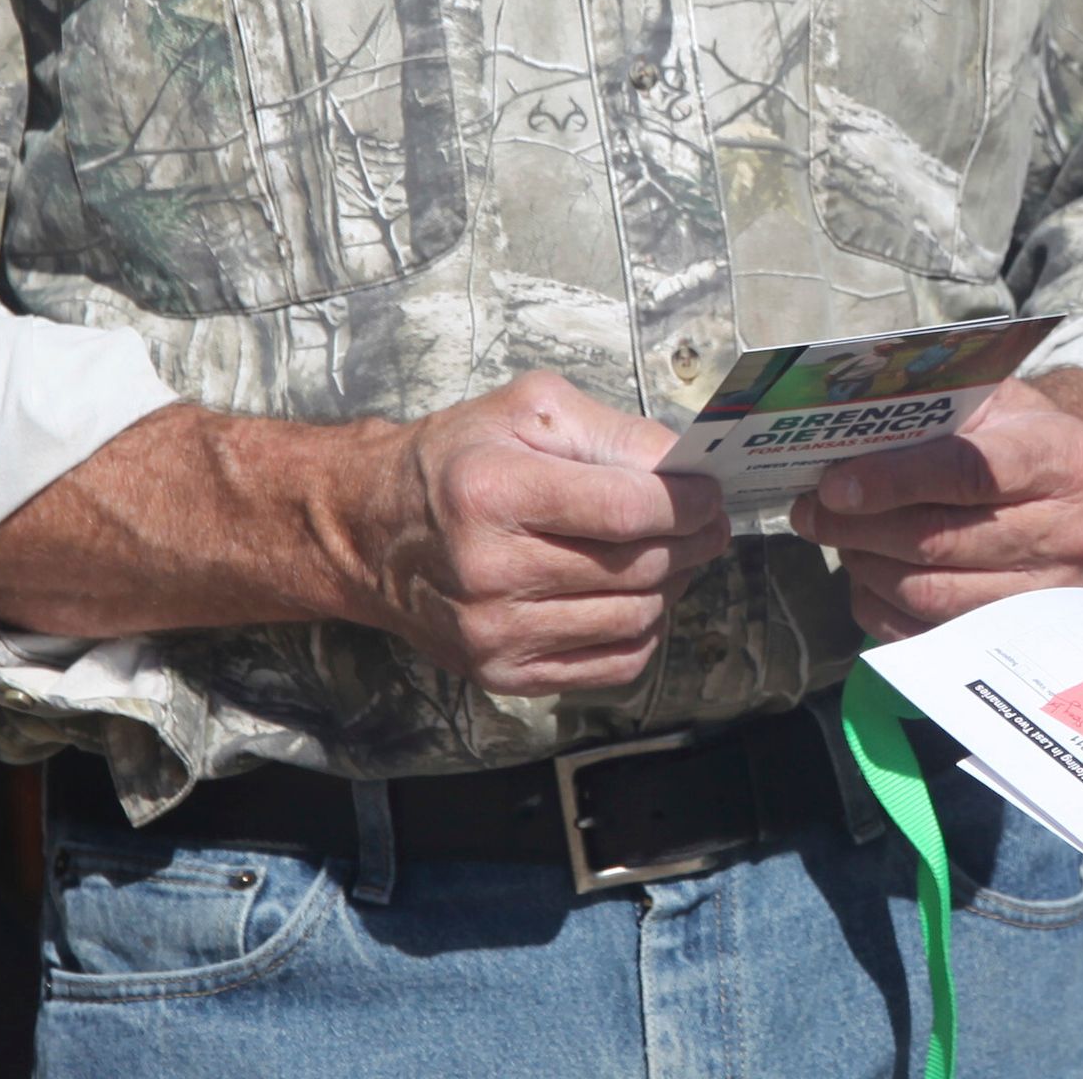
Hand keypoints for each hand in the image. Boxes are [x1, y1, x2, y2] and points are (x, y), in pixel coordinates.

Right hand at [349, 370, 729, 695]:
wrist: (371, 532)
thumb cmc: (456, 459)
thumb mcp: (526, 409)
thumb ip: (611, 431)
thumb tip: (685, 465)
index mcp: (494, 493)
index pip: (627, 510)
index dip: (688, 502)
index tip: (712, 491)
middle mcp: (490, 572)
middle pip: (638, 567)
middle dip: (693, 539)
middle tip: (707, 519)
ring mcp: (495, 633)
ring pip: (635, 618)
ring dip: (673, 583)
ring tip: (672, 551)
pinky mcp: (503, 673)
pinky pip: (614, 663)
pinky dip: (644, 629)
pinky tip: (636, 594)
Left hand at [787, 372, 1082, 639]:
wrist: (1062, 492)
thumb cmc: (1011, 435)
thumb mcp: (988, 401)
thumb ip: (929, 411)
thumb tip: (840, 433)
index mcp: (1067, 458)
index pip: (973, 471)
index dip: (896, 480)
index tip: (835, 484)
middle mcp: (1071, 531)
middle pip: (941, 540)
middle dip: (861, 526)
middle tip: (812, 510)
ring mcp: (1046, 594)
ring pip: (928, 593)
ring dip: (865, 564)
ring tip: (838, 535)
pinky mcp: (1015, 637)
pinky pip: (924, 634)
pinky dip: (878, 604)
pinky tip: (866, 570)